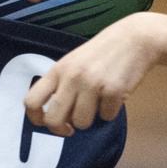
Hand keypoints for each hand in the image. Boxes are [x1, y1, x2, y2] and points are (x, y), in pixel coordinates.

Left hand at [24, 15, 160, 136]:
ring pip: (81, 123)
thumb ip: (62, 84)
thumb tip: (55, 115)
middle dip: (62, 129)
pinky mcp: (114, 91)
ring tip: (97, 103)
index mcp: (58, 69)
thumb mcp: (74, 62)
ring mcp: (93, 84)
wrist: (135, 38)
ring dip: (90, 119)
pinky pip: (106, 117)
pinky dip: (111, 111)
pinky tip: (114, 96)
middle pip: (53, 120)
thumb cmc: (102, 52)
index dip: (36, 119)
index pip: (32, 101)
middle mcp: (72, 77)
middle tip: (71, 127)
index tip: (46, 123)